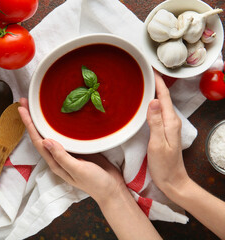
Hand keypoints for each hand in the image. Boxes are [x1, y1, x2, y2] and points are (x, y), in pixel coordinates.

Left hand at [18, 98, 126, 204]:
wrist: (112, 189)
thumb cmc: (95, 183)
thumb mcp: (78, 170)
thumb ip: (62, 157)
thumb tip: (45, 141)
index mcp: (55, 162)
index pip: (38, 141)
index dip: (29, 124)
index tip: (22, 109)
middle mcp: (57, 156)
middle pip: (40, 135)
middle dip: (32, 119)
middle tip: (25, 102)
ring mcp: (67, 152)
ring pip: (51, 133)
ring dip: (42, 120)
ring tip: (36, 106)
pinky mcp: (78, 148)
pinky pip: (64, 134)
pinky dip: (58, 124)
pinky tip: (58, 116)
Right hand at [146, 71, 189, 194]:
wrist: (172, 180)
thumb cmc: (164, 165)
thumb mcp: (158, 144)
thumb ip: (156, 122)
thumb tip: (154, 100)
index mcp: (170, 121)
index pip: (164, 96)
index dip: (157, 81)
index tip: (149, 67)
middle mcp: (171, 120)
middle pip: (163, 96)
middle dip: (154, 82)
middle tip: (142, 71)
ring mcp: (168, 126)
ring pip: (160, 103)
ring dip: (153, 91)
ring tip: (141, 82)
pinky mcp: (163, 130)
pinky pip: (157, 111)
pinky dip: (151, 102)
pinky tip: (144, 102)